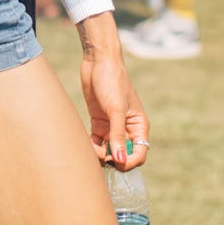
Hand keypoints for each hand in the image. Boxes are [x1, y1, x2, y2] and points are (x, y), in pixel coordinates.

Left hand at [77, 13, 149, 170]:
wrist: (97, 61)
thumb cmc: (112, 81)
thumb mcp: (115, 109)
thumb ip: (117, 135)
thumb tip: (119, 160)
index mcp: (138, 126)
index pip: (139, 154)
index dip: (129, 162)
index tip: (116, 163)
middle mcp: (127, 129)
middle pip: (122, 155)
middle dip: (112, 159)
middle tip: (99, 157)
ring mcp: (112, 126)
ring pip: (108, 150)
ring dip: (99, 154)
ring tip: (90, 149)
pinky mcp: (98, 122)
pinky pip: (96, 141)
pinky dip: (91, 146)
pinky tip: (84, 144)